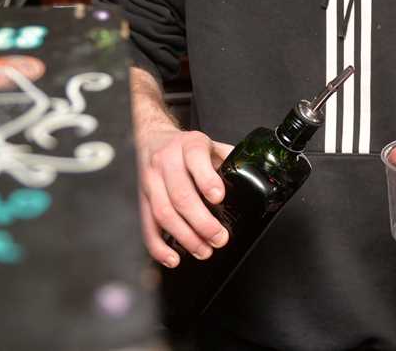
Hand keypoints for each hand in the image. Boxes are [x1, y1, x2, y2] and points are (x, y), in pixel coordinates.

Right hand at [136, 124, 233, 267]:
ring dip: (185, 236)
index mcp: (188, 145)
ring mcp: (150, 180)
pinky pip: (146, 224)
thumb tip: (253, 178)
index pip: (195, 158)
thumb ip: (229, 159)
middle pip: (180, 194)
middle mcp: (166, 161)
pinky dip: (158, 246)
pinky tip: (173, 258)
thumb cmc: (187, 146)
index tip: (218, 197)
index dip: (206, 180)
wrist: (154, 138)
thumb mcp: (210, 144)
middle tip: (219, 238)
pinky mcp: (141, 198)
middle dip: (201, 221)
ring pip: (163, 212)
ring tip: (203, 250)